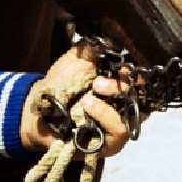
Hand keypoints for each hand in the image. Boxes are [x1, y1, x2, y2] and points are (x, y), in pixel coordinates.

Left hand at [20, 42, 140, 157]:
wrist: (38, 110)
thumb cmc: (61, 83)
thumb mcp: (78, 59)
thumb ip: (94, 48)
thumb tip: (112, 36)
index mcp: (122, 85)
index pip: (144, 80)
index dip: (140, 74)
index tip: (124, 68)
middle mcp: (126, 106)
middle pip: (144, 98)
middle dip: (127, 88)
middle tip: (99, 83)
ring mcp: (119, 126)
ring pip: (133, 118)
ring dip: (109, 106)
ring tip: (88, 99)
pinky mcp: (110, 145)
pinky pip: (117, 133)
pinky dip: (103, 118)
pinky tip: (87, 109)